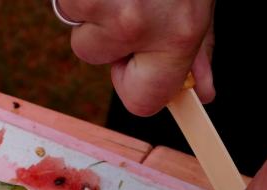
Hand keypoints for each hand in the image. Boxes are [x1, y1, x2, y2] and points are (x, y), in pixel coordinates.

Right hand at [57, 0, 215, 115]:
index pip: (141, 102)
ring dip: (90, 4)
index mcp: (177, 35)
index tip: (137, 57)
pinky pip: (65, 1)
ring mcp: (103, 3)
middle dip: (102, 29)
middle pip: (92, 54)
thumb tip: (201, 91)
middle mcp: (137, 23)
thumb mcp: (199, 2)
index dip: (133, 79)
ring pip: (75, 22)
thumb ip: (197, 49)